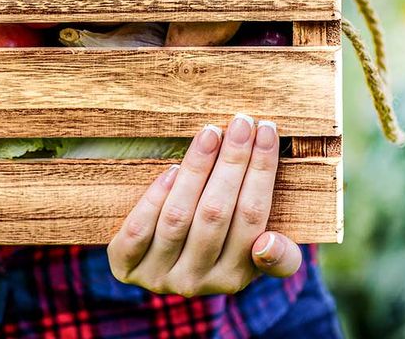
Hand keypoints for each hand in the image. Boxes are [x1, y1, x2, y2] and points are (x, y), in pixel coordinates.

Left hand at [107, 115, 302, 296]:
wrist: (155, 269)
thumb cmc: (216, 249)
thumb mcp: (252, 257)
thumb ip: (279, 256)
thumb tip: (269, 243)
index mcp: (235, 277)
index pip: (253, 218)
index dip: (261, 171)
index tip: (268, 131)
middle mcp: (197, 282)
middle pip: (216, 213)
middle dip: (232, 162)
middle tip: (242, 122)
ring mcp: (158, 275)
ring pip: (178, 217)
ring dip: (196, 170)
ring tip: (210, 133)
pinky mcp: (125, 266)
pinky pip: (139, 230)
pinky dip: (155, 198)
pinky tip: (172, 169)